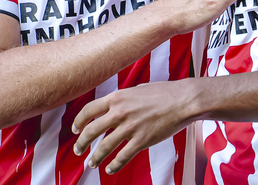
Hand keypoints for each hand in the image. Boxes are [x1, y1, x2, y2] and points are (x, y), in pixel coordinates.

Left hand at [72, 79, 196, 173]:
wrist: (183, 100)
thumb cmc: (163, 92)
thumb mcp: (137, 89)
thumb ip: (123, 99)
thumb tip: (113, 105)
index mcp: (118, 97)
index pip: (89, 110)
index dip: (78, 122)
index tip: (75, 129)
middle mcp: (120, 112)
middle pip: (91, 131)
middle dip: (81, 143)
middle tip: (78, 149)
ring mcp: (130, 127)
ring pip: (104, 147)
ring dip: (95, 157)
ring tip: (92, 163)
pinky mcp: (141, 141)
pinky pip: (122, 157)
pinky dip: (114, 165)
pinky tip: (110, 168)